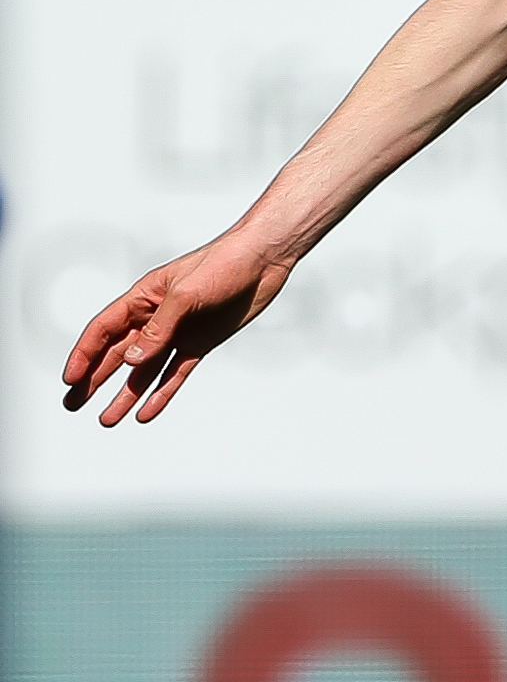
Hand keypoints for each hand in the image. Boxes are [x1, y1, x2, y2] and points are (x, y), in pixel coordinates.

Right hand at [60, 231, 294, 425]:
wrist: (262, 262)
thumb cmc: (222, 264)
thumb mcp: (186, 294)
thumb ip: (159, 328)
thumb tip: (132, 360)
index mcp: (142, 299)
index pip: (103, 330)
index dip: (84, 355)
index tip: (70, 379)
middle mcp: (154, 319)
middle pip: (116, 354)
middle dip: (94, 380)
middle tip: (72, 404)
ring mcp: (176, 334)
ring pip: (143, 370)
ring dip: (125, 394)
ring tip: (107, 419)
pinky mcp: (199, 345)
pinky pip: (174, 374)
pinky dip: (161, 394)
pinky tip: (147, 412)